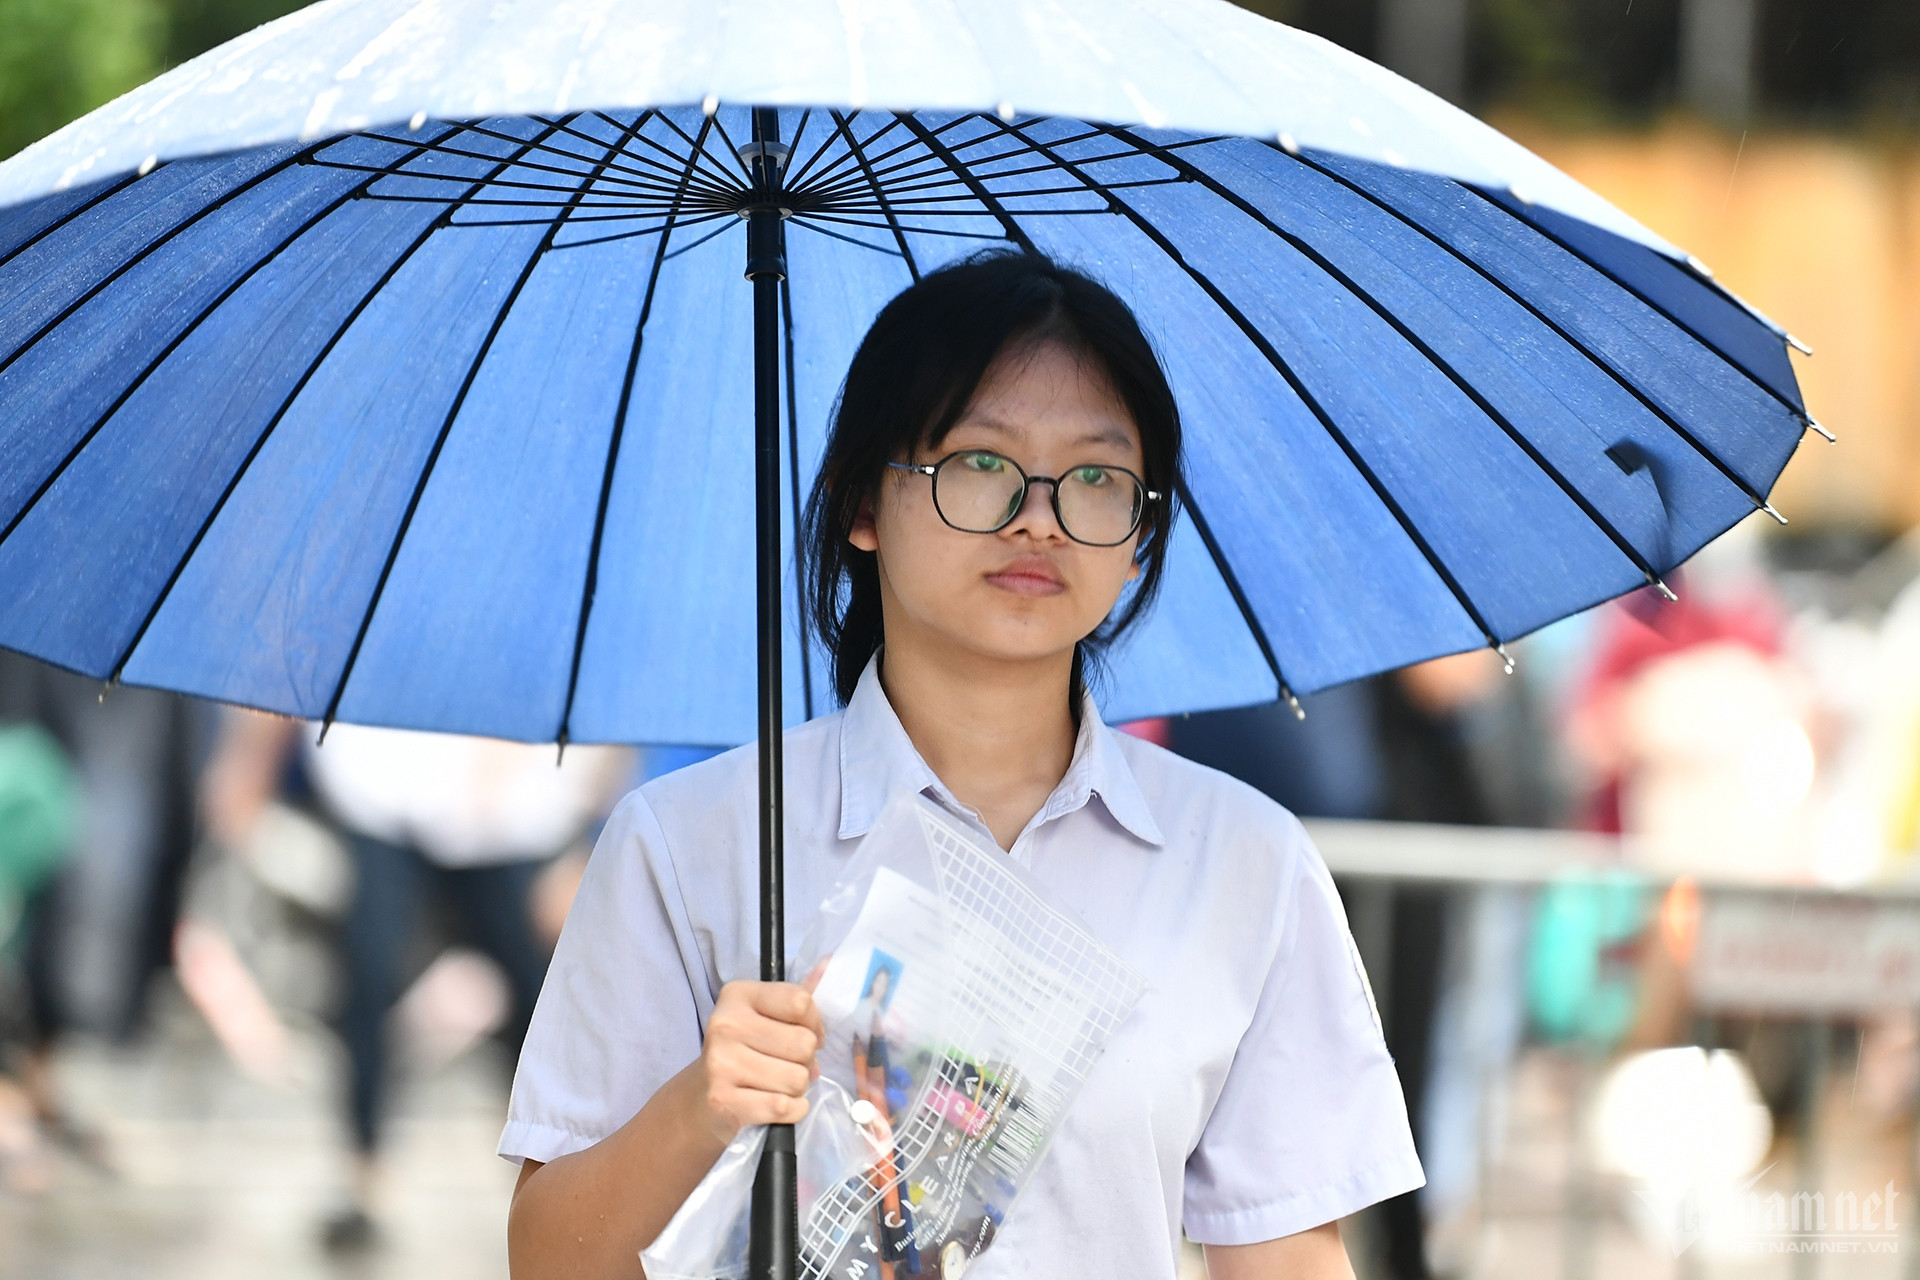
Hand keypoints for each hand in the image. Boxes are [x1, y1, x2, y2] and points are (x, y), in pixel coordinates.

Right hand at [697, 981, 823, 1143]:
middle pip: (804, 1044)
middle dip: (806, 1060)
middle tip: (787, 1064)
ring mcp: (722, 1064)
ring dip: (797, 1087)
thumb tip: (830, 962)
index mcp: (737, 995)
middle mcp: (725, 1024)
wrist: (701, 1098)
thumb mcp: (765, 1016)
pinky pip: (785, 1106)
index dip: (814, 1023)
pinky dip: (792, 1109)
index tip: (804, 1033)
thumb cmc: (744, 1051)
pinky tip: (777, 1103)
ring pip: (798, 1078)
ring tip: (777, 1084)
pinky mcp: (725, 1101)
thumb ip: (797, 996)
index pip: (801, 1002)